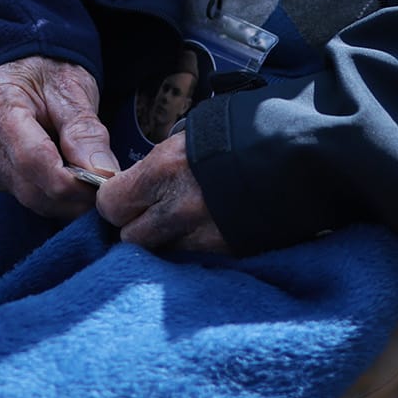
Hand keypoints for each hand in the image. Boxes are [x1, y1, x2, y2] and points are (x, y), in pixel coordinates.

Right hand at [0, 57, 117, 219]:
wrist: (26, 66)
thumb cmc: (50, 72)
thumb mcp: (73, 88)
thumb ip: (85, 131)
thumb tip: (103, 175)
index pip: (31, 157)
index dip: (69, 181)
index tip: (100, 187)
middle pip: (28, 184)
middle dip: (71, 194)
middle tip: (104, 190)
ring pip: (27, 196)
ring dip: (64, 200)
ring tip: (91, 186)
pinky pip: (24, 195)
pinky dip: (52, 196)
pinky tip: (70, 182)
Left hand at [97, 133, 226, 254]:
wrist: (287, 158)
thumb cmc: (228, 140)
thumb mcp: (180, 143)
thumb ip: (149, 170)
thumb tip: (125, 188)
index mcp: (165, 169)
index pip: (110, 204)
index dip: (113, 201)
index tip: (121, 196)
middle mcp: (180, 207)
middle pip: (130, 236)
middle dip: (135, 224)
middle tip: (150, 210)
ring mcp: (202, 234)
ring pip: (157, 252)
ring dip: (161, 239)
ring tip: (177, 220)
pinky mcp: (222, 251)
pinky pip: (187, 257)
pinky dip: (188, 246)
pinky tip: (199, 229)